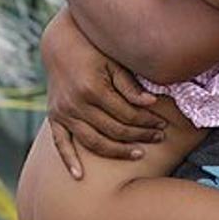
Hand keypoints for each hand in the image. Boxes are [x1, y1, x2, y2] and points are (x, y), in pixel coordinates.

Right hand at [40, 10, 166, 177]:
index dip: (147, 121)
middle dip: (138, 136)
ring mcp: (63, 113)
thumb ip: (130, 85)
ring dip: (116, 151)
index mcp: (93, 89)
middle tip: (158, 138)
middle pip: (113, 129)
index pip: (126, 114)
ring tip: (138, 154)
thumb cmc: (94, 49)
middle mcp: (75, 104)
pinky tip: (80, 176)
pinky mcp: (54, 117)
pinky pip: (61, 143)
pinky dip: (69, 160)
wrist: (60, 43)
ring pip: (92, 141)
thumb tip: (152, 102)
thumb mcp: (115, 61)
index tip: (163, 124)